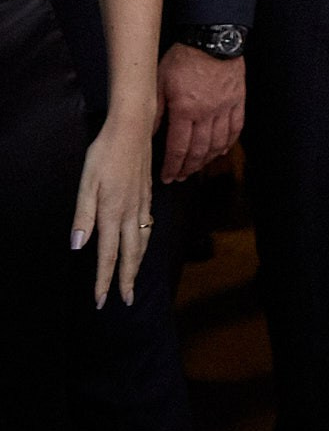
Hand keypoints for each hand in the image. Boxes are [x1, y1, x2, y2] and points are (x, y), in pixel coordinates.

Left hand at [72, 118, 153, 307]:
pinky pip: (148, 227)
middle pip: (131, 253)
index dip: (104, 280)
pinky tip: (142, 243)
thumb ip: (83, 215)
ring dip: (138, 263)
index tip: (102, 301)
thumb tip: (77, 245)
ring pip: (143, 242)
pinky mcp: (147, 195)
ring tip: (133, 278)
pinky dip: (145, 244)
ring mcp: (142, 204)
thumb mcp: (87, 183)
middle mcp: (131, 213)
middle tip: (128, 300)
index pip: (108, 254)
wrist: (133, 130)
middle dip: (127, 279)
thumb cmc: (104, 153)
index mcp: (113, 213)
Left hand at [157, 43, 244, 182]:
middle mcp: (207, 114)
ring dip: (208, 159)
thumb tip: (146, 133)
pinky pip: (237, 127)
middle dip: (189, 168)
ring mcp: (225, 108)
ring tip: (198, 167)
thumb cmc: (183, 58)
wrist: (212, 38)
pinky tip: (222, 149)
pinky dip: (230, 142)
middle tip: (181, 177)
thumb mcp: (159, 81)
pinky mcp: (238, 100)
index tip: (167, 177)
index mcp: (185, 110)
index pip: (178, 148)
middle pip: (199, 150)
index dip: (172, 166)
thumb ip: (154, 110)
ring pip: (219, 143)